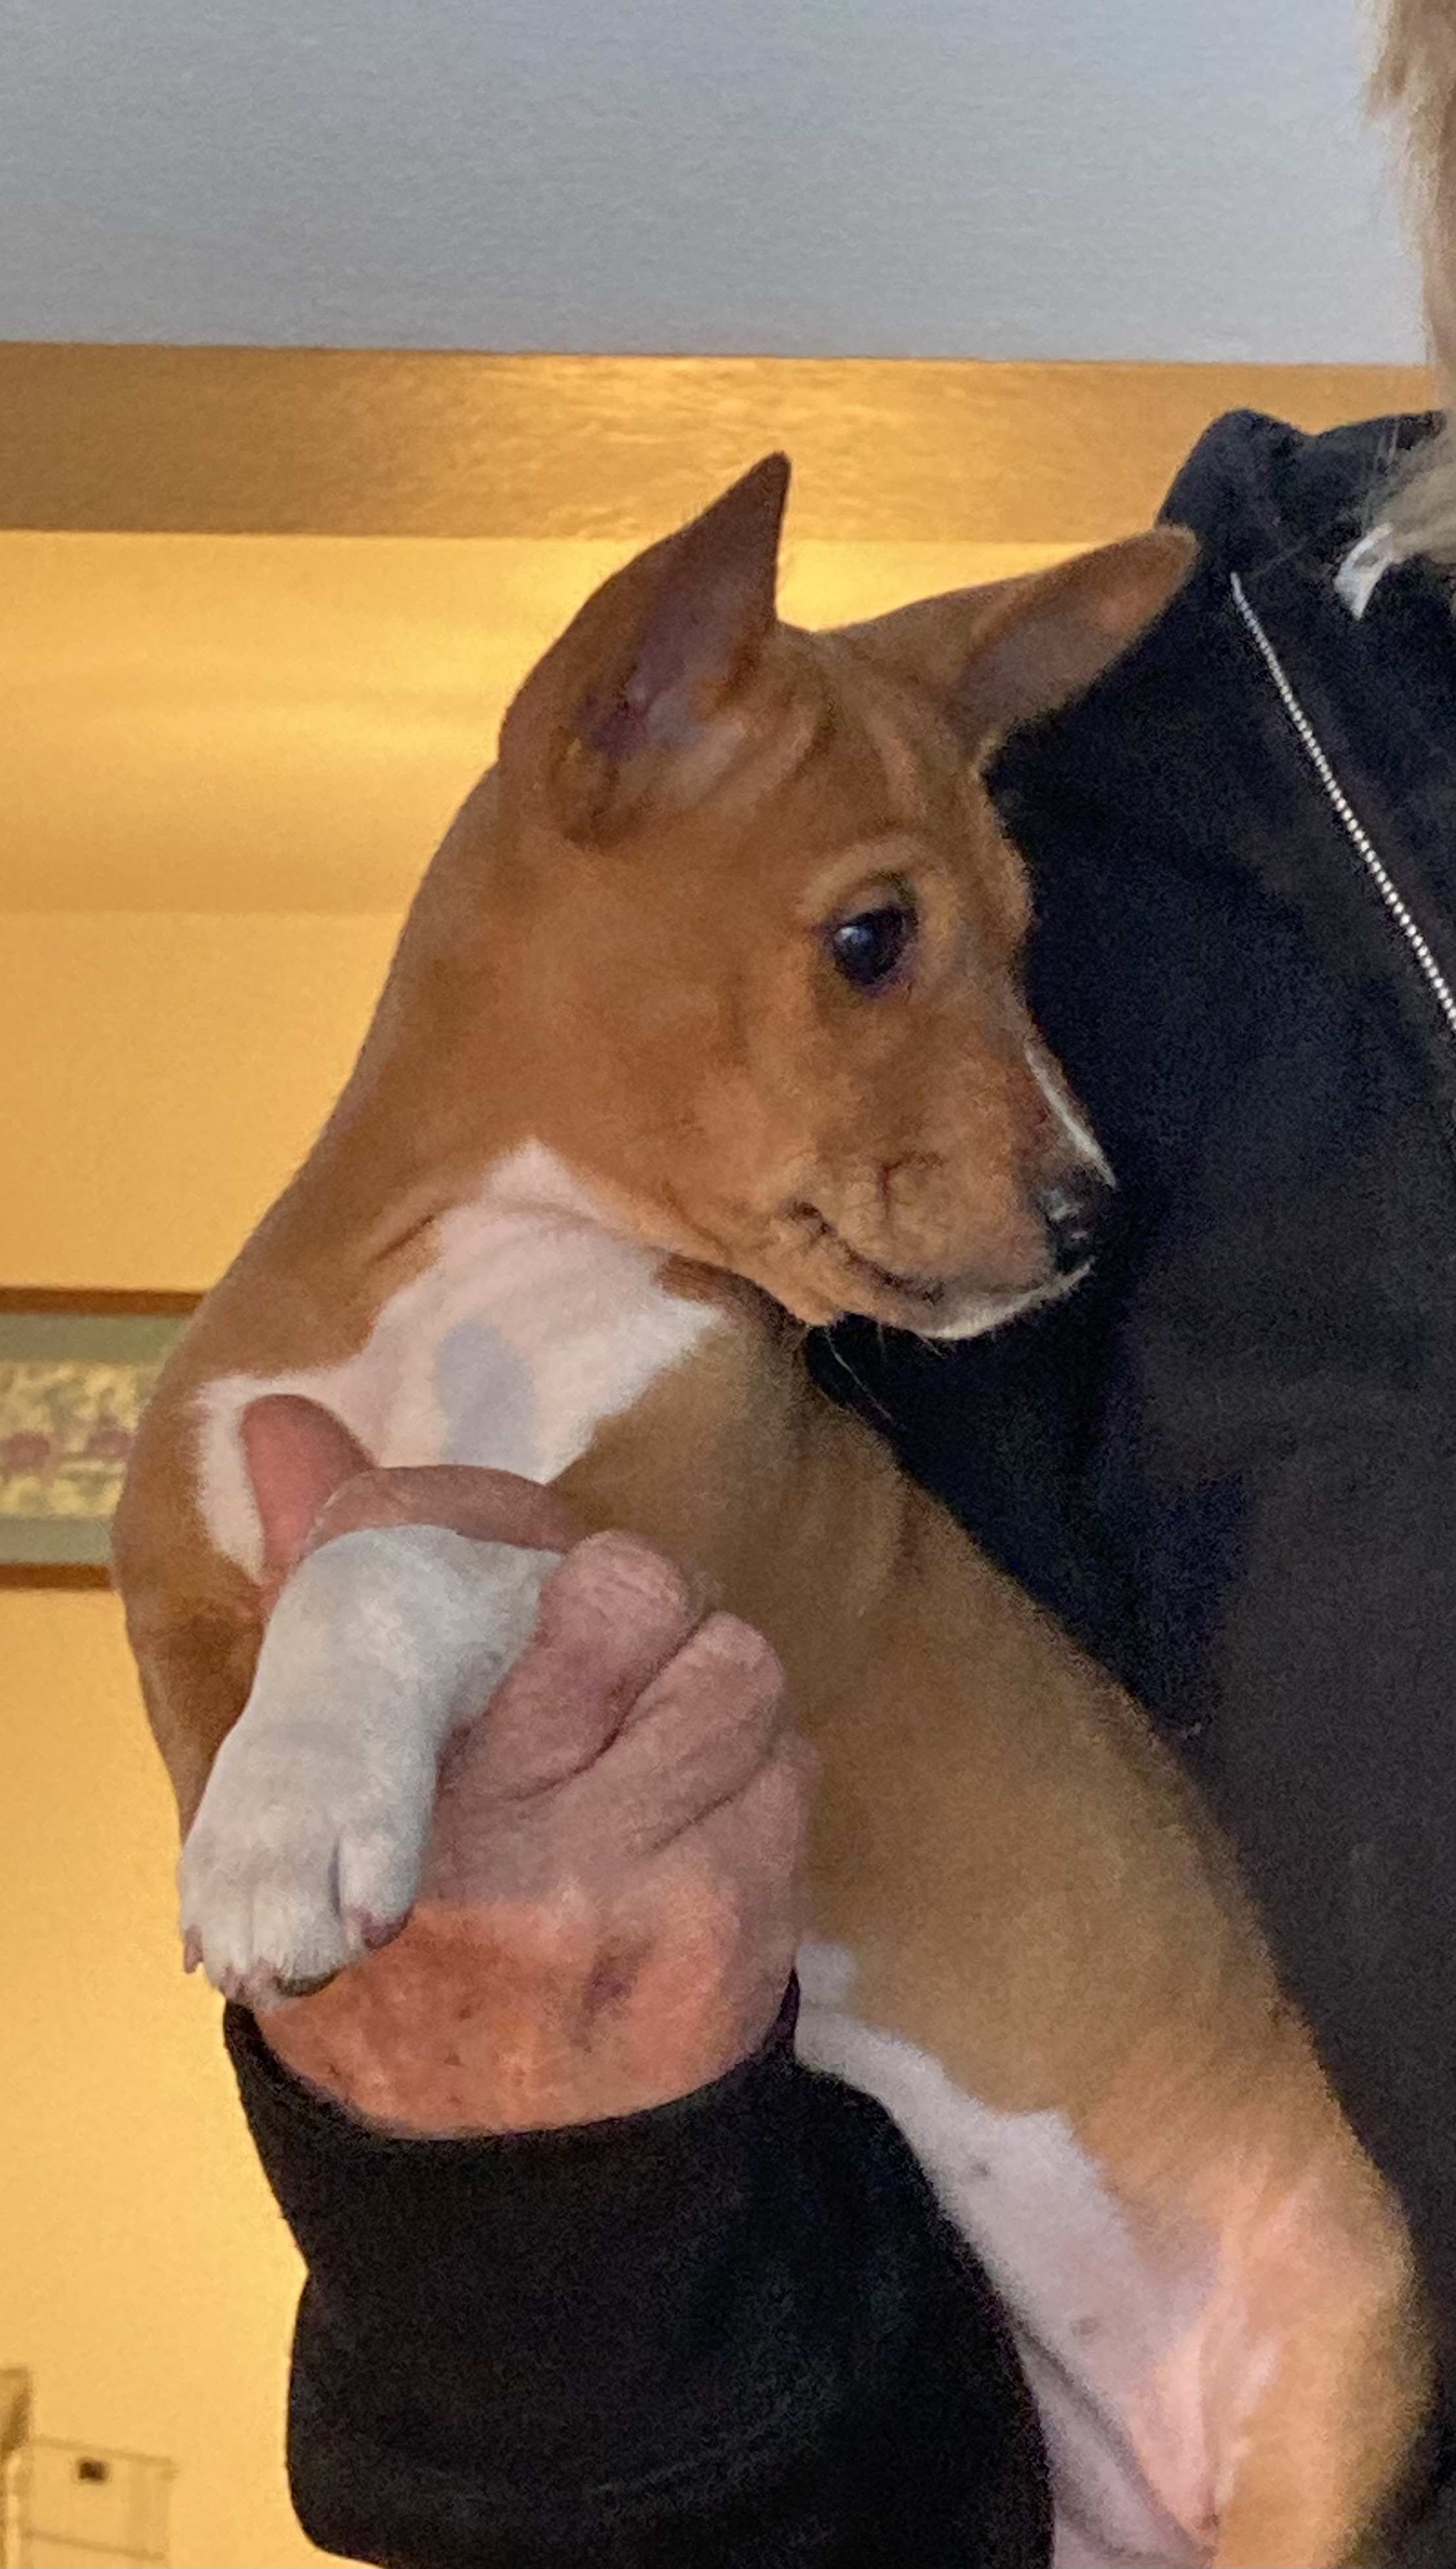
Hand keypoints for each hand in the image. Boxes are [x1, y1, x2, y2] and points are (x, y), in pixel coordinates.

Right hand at [243, 1398, 807, 2135]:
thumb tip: (287, 1421)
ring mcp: (625, 1879)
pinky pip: (789, 1766)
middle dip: (629, 1595)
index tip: (512, 1564)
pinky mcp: (730, 1926)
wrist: (495, 2192)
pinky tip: (697, 1823)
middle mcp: (497, 1827)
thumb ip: (321, 1601)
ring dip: (708, 1680)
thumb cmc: (399, 1953)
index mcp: (378, 1783)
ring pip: (734, 1663)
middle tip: (606, 1640)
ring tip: (658, 1736)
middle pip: (628, 1586)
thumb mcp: (312, 1802)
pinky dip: (755, 1774)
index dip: (501, 1530)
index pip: (446, 1568)